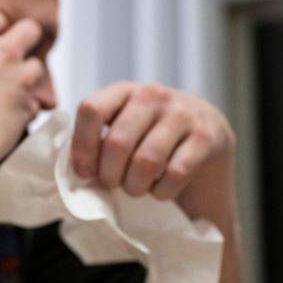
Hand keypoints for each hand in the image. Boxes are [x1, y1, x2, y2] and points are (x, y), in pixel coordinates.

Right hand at [0, 10, 51, 168]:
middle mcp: (2, 54)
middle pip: (30, 30)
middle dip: (27, 41)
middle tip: (19, 54)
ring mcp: (20, 78)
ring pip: (39, 67)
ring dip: (30, 79)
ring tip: (15, 92)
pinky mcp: (30, 104)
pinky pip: (37, 102)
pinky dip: (28, 109)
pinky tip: (14, 117)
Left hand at [71, 82, 234, 204]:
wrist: (208, 147)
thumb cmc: (152, 145)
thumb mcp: (123, 132)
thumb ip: (97, 140)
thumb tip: (75, 169)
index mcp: (124, 91)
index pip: (92, 110)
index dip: (82, 146)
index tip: (84, 172)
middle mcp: (153, 94)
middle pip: (117, 142)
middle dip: (110, 175)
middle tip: (115, 185)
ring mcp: (183, 112)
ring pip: (146, 161)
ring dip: (136, 186)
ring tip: (136, 189)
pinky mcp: (208, 136)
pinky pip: (175, 173)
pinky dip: (163, 191)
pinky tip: (162, 190)